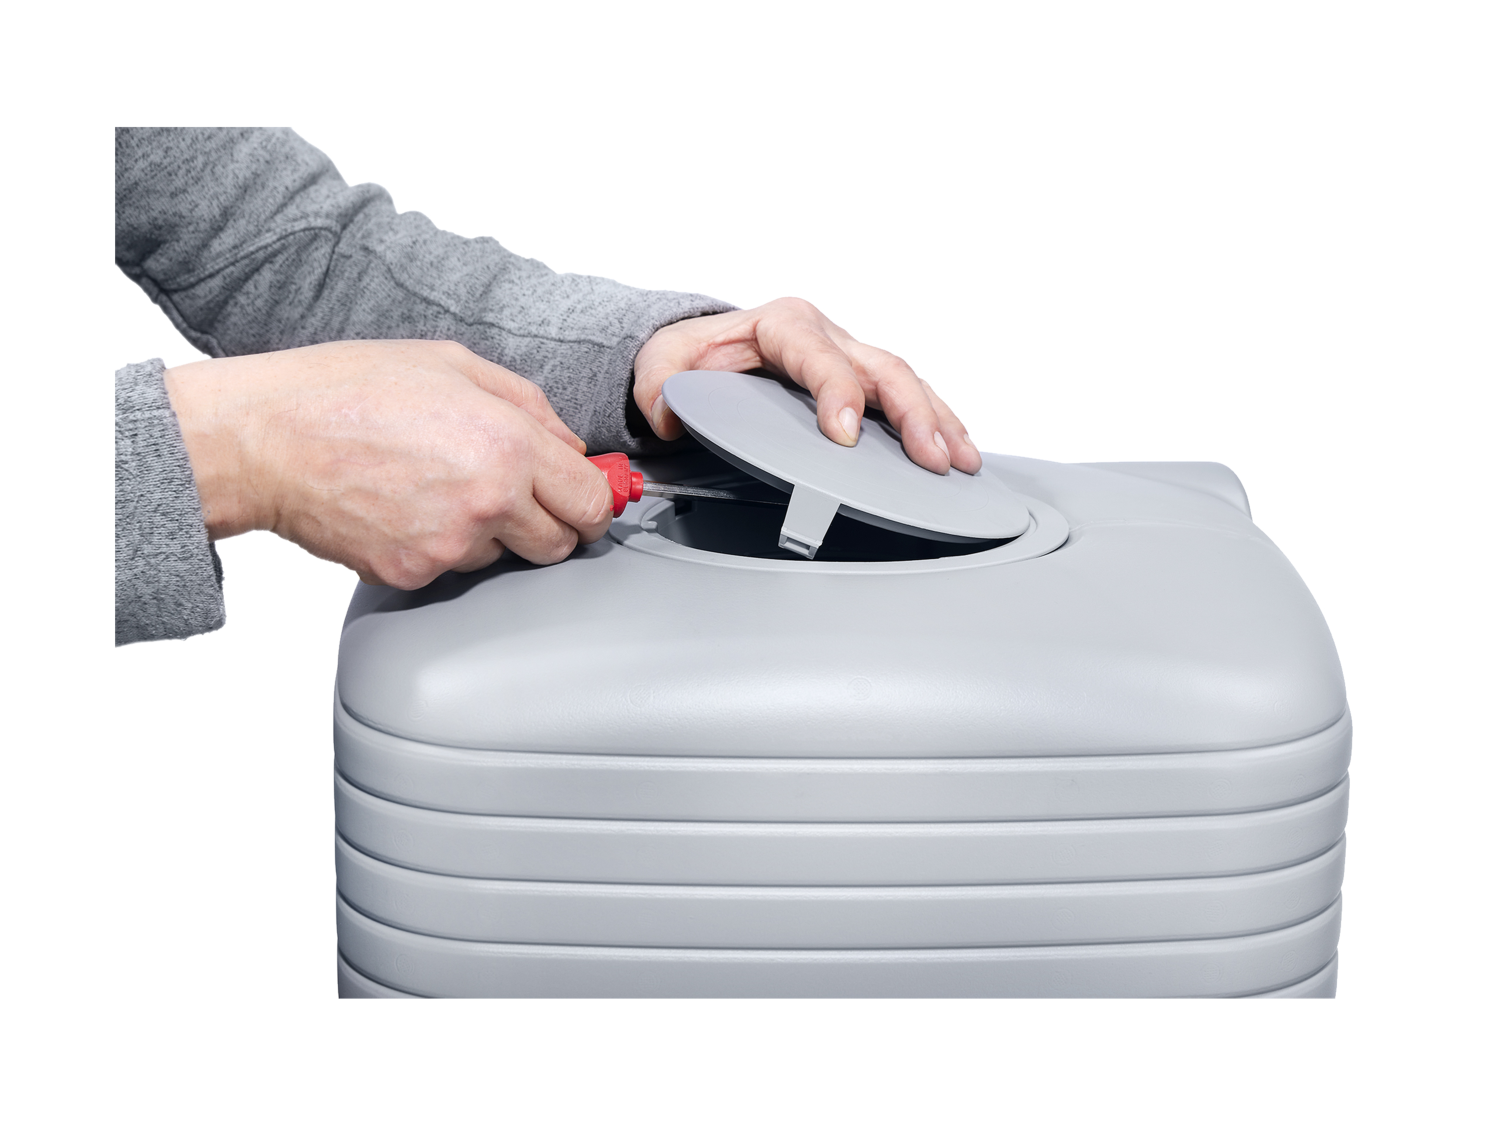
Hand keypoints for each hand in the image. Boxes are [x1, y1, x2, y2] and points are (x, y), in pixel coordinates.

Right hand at [164, 340, 612, 588]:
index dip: (593, 502)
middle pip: (560, 545)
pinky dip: (440, 547)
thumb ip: (529, 407)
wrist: (268, 439)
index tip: (586, 500)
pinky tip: (407, 508)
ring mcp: (449, 546)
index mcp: (507, 447)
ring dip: (490, 534)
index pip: (591, 502)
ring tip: (439, 488)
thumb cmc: (350, 391)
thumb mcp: (454, 365)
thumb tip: (570, 447)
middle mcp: (487, 503)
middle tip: (517, 497)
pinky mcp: (413, 574)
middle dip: (550, 524)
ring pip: (504, 558)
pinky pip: (452, 569)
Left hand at [633, 298, 982, 474]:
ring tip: (961, 460)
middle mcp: (826, 335)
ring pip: (906, 381)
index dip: (837, 392)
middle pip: (882, 366)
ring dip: (938, 421)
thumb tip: (668, 414)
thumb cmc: (696, 356)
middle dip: (912, 413)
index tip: (844, 434)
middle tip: (930, 457)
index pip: (818, 356)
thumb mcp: (662, 362)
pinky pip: (909, 395)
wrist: (709, 350)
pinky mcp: (863, 380)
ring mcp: (851, 356)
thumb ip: (659, 385)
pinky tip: (957, 450)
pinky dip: (936, 422)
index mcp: (783, 324)